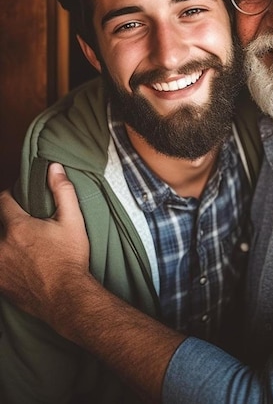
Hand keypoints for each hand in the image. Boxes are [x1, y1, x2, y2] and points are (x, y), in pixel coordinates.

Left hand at [0, 163, 89, 323]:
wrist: (66, 297)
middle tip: (23, 225)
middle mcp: (2, 246)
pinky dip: (5, 261)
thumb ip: (62, 190)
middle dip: (7, 221)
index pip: (3, 201)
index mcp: (17, 227)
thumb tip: (54, 167)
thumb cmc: (70, 259)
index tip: (17, 198)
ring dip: (5, 242)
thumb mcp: (73, 220)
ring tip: (20, 244)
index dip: (10, 196)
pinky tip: (19, 263)